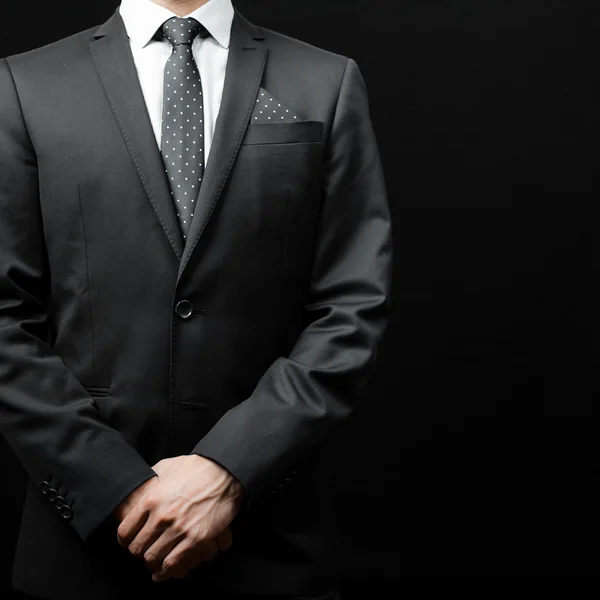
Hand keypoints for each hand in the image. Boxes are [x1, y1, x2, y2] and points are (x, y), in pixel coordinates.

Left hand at [115, 454, 243, 581]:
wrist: (225, 472)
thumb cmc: (197, 468)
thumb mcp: (168, 466)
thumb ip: (151, 477)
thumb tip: (143, 484)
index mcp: (151, 499)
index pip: (125, 531)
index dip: (125, 541)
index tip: (129, 542)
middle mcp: (162, 516)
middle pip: (137, 548)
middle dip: (138, 552)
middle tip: (143, 551)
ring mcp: (179, 529)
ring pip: (153, 558)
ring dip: (152, 562)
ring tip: (154, 560)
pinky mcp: (196, 539)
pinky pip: (173, 563)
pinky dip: (166, 570)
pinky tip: (165, 569)